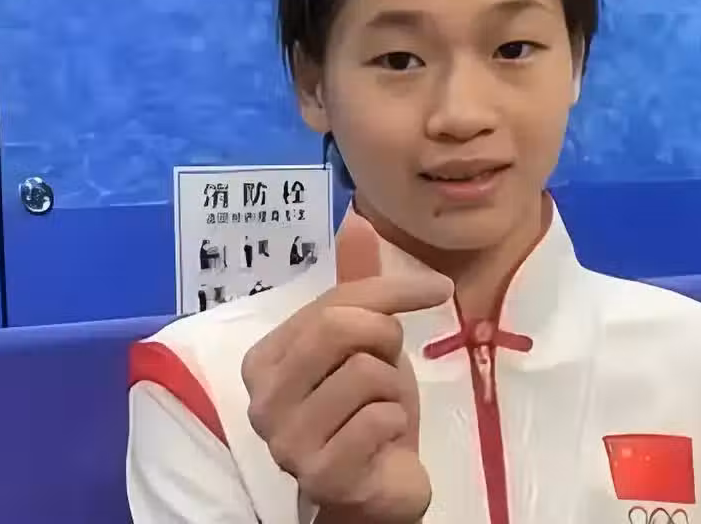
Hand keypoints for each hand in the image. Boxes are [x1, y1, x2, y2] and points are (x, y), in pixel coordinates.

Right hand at [242, 214, 452, 522]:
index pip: (332, 302)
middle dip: (386, 341)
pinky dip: (397, 423)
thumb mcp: (364, 340)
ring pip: (366, 374)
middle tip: (391, 364)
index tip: (438, 290)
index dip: (391, 292)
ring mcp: (287, 441)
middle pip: (340, 328)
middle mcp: (262, 400)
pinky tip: (384, 439)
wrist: (378, 484)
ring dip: (393, 389)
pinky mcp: (322, 475)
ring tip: (381, 408)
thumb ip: (357, 284)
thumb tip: (355, 217)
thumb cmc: (365, 408)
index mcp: (264, 359)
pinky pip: (380, 419)